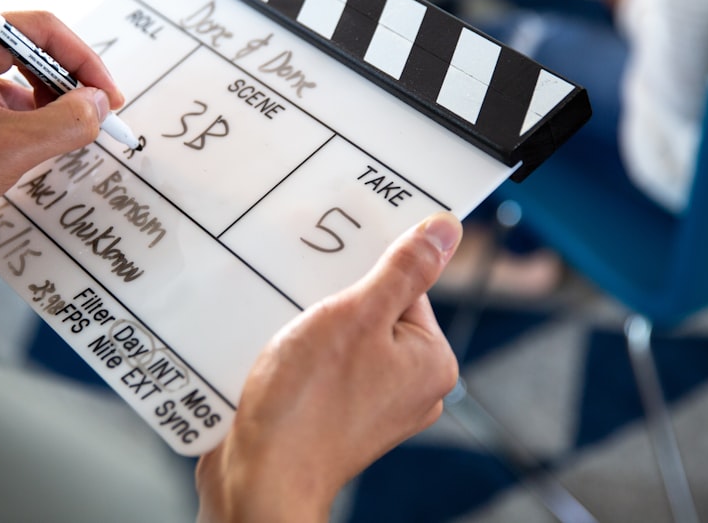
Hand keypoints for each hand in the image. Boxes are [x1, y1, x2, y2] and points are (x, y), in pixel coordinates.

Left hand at [0, 11, 121, 255]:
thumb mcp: (13, 149)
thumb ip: (68, 122)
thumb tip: (99, 104)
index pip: (43, 30)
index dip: (86, 63)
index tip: (108, 96)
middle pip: (28, 47)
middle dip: (65, 84)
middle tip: (91, 116)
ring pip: (10, 70)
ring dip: (41, 100)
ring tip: (56, 135)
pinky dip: (16, 111)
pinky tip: (24, 141)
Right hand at [196, 212, 461, 522]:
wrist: (261, 479)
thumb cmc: (309, 404)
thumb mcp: (356, 316)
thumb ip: (403, 270)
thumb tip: (446, 230)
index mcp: (431, 361)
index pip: (407, 286)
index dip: (366, 271)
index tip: (333, 268)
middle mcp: (410, 386)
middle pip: (375, 311)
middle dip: (335, 300)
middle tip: (304, 303)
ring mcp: (374, 406)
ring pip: (345, 337)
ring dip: (313, 325)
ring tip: (287, 333)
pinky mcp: (338, 417)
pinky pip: (325, 366)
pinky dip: (302, 354)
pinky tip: (278, 356)